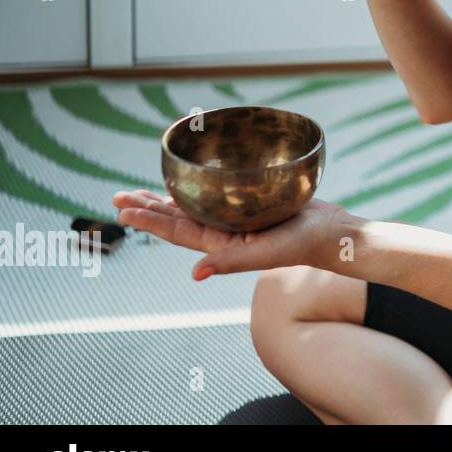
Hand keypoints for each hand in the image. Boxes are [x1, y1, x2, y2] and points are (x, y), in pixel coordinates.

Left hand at [112, 188, 353, 280]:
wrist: (332, 232)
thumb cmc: (301, 246)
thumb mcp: (264, 255)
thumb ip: (231, 262)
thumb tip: (195, 273)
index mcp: (221, 243)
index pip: (176, 232)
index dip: (148, 220)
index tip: (122, 208)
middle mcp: (224, 229)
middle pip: (177, 217)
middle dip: (148, 207)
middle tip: (118, 196)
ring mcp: (237, 215)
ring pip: (193, 204)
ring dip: (166, 197)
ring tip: (141, 190)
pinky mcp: (252, 200)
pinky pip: (217, 191)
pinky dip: (199, 184)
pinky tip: (189, 178)